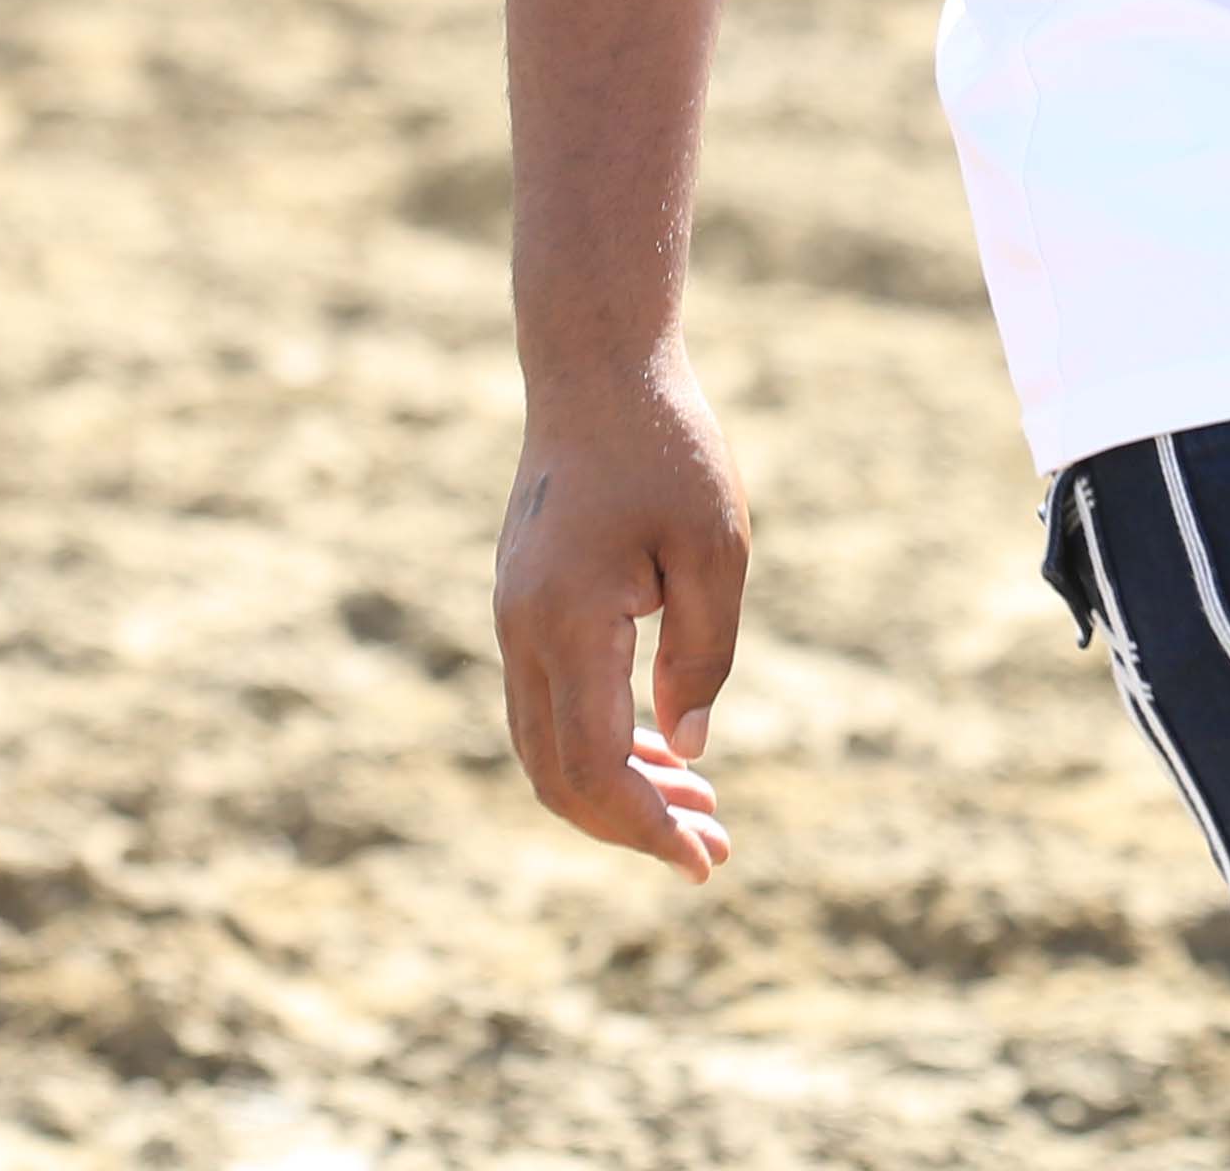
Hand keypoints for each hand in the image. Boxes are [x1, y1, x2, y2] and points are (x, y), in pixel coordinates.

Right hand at [494, 349, 746, 883]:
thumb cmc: (669, 446)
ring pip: (545, 748)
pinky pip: (547, 705)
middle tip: (714, 849)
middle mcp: (523, 632)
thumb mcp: (715, 548)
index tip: (705, 864)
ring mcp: (513, 619)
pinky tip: (661, 747)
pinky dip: (597, 744)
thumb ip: (703, 655)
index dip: (649, 826)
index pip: (597, 766)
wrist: (597, 367)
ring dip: (615, 790)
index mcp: (567, 623)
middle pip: (559, 777)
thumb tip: (688, 751)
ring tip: (701, 807)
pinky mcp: (523, 604)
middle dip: (633, 826)